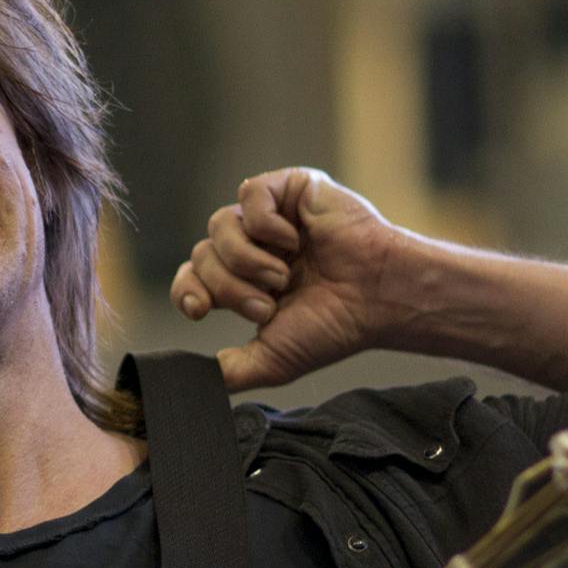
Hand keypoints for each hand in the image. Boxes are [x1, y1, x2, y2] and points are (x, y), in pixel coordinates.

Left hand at [171, 168, 411, 391]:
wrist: (380, 298)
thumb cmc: (336, 327)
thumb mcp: (273, 360)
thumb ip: (230, 372)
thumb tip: (192, 379)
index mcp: (245, 281)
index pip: (192, 277)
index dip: (188, 291)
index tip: (199, 311)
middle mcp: (254, 246)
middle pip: (203, 255)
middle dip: (229, 287)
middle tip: (268, 304)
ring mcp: (271, 217)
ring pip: (220, 224)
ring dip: (246, 259)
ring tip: (283, 277)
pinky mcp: (291, 188)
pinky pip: (249, 194)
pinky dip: (265, 223)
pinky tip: (295, 239)